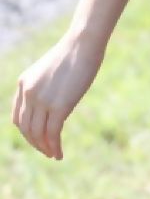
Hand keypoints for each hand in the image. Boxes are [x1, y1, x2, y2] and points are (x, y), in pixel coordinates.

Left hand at [10, 29, 105, 160]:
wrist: (83, 43)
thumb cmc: (72, 54)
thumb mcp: (49, 71)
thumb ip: (43, 87)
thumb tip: (49, 107)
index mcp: (24, 82)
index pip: (18, 117)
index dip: (26, 132)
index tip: (37, 138)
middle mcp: (29, 92)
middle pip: (26, 128)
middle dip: (35, 143)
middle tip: (46, 151)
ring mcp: (42, 100)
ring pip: (38, 134)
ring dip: (45, 148)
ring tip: (53, 154)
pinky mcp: (59, 106)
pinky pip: (53, 134)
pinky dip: (54, 147)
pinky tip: (59, 154)